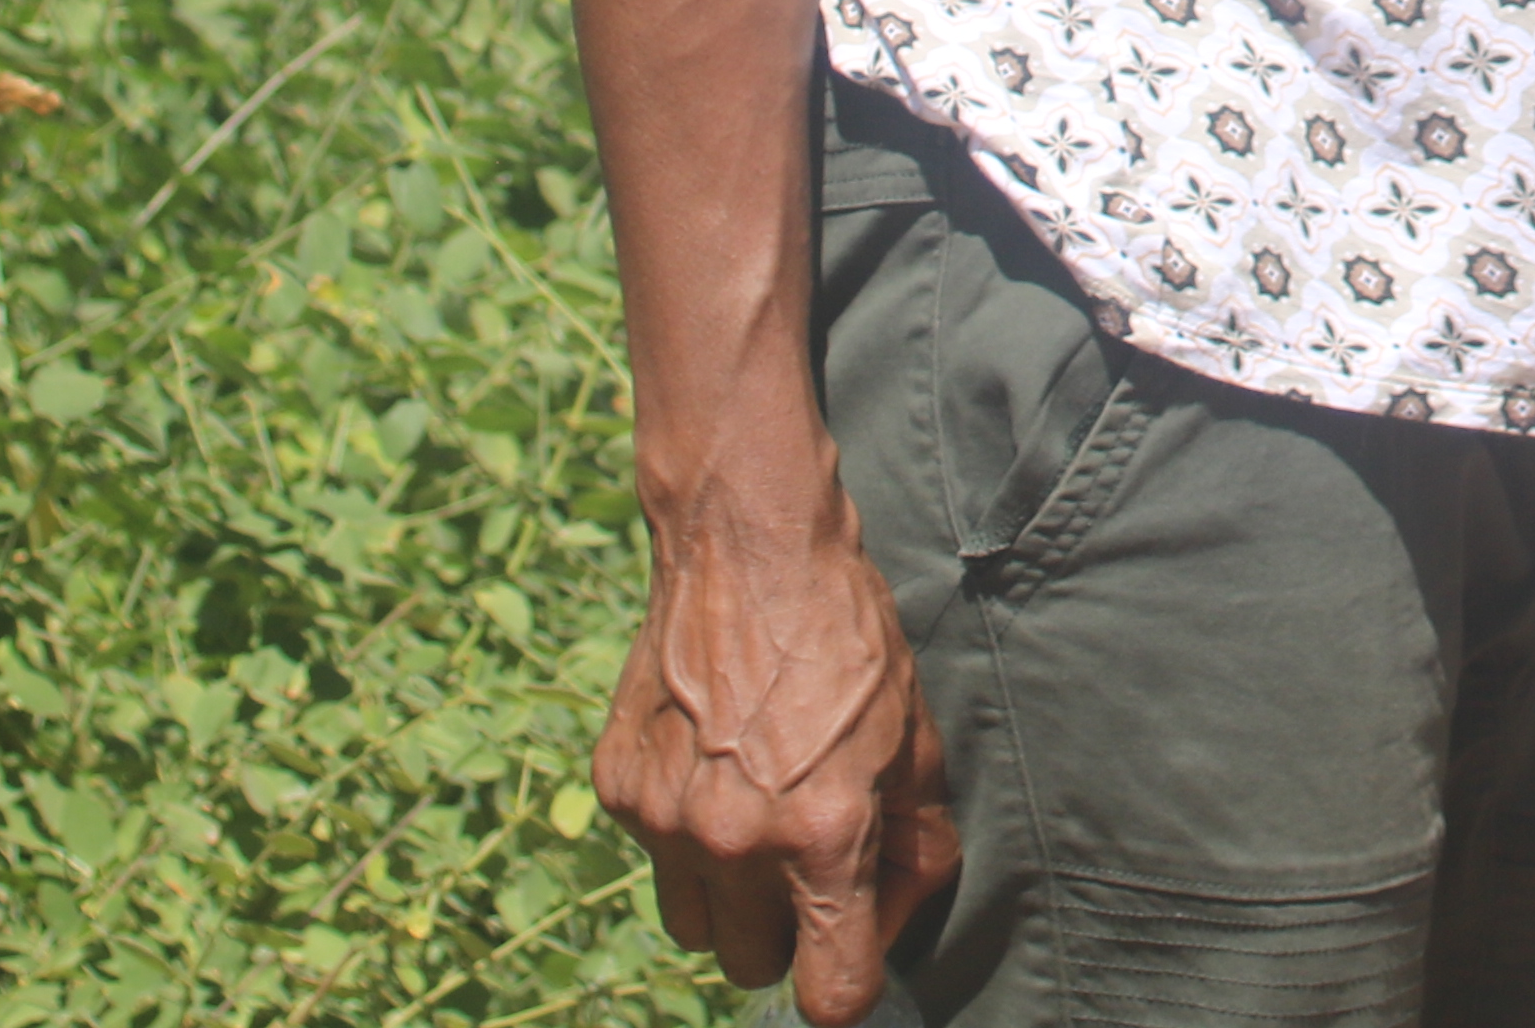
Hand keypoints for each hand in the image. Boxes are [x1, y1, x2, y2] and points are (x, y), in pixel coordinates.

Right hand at [594, 465, 958, 1024]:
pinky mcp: (620, 788)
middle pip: (752, 967)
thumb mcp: (913, 740)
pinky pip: (653, 857)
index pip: (830, 993)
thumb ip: (914, 844)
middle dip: (787, 935)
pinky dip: (682, 835)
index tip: (851, 959)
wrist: (750, 551)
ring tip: (758, 817)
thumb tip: (896, 917)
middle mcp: (735, 842)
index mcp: (822, 837)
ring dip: (729, 898)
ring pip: (695, 927)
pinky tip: (712, 765)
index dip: (849, 988)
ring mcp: (665, 819)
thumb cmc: (850, 641)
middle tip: (808, 867)